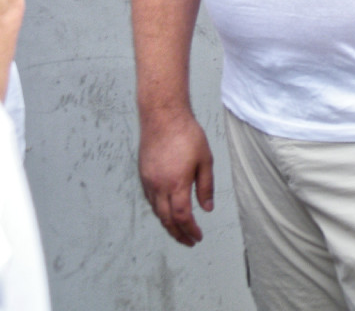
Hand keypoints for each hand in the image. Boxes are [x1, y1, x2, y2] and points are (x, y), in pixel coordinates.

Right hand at [138, 111, 213, 246]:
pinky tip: (166, 210)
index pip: (182, 216)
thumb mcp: (205, 159)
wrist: (162, 116)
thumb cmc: (187, 134)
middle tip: (188, 241)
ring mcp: (149, 181)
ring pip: (157, 211)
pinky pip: (150, 200)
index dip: (190, 230)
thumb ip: (206, 185)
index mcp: (177, 183)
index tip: (197, 237)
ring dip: (168, 224)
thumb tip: (207, 208)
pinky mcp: (143, 174)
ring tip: (179, 230)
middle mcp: (159, 186)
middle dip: (178, 234)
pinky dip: (159, 210)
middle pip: (167, 219)